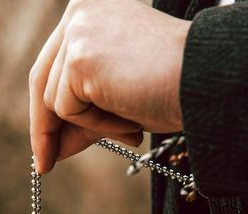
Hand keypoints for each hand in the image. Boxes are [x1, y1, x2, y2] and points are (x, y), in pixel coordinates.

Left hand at [29, 0, 190, 172]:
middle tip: (45, 165)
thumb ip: (84, 113)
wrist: (205, 82)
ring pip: (56, 102)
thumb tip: (52, 148)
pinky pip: (68, 111)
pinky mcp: (79, 56)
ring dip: (92, 126)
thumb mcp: (118, 100)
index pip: (52, 68)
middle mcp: (79, 12)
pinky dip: (97, 126)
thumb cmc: (172, 89)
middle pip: (42, 82)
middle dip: (45, 129)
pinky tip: (130, 120)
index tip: (45, 148)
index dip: (46, 111)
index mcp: (90, 14)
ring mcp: (77, 31)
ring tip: (133, 126)